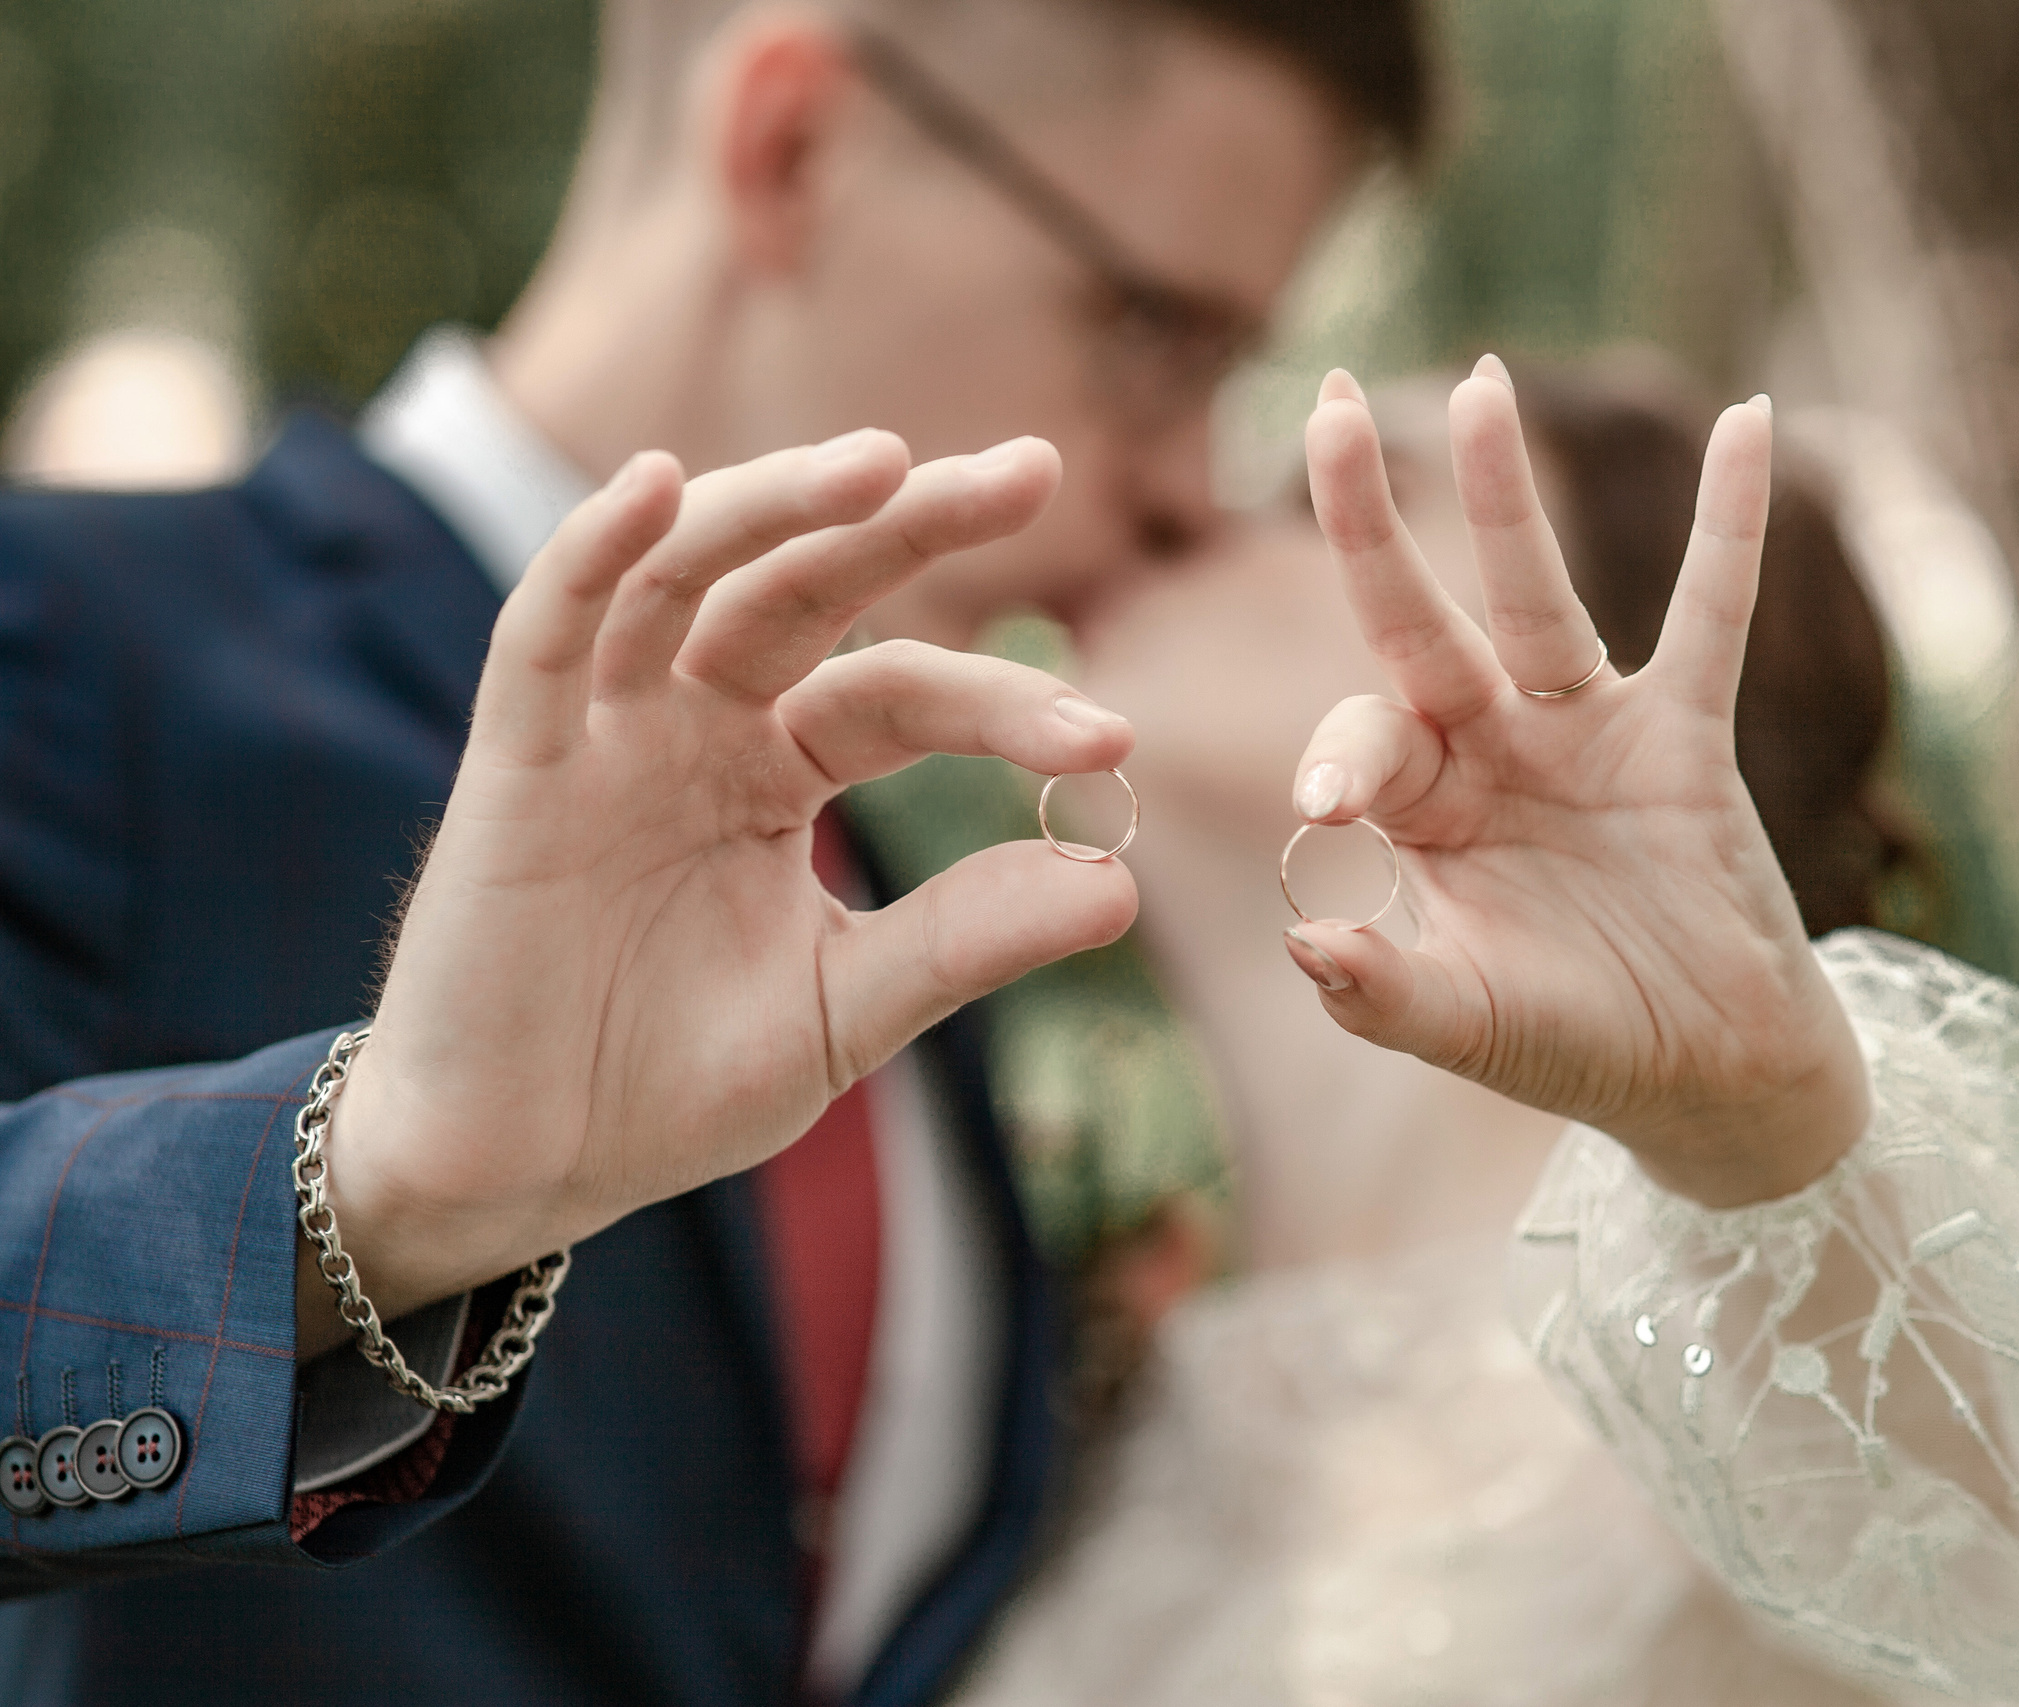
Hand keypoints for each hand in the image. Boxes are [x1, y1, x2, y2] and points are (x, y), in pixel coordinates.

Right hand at [303, 431, 1138, 1350]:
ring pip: (687, 574)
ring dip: (776, 505)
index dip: (1005, 704)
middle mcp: (696, 722)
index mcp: (778, 769)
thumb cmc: (672, 1084)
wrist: (523, 1169)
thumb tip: (1121, 886)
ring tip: (881, 464)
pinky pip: (544, 629)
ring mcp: (604, 731)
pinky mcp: (512, 762)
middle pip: (810, 585)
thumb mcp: (848, 1009)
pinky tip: (655, 483)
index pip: (905, 693)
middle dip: (915, 519)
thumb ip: (965, 939)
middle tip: (1031, 471)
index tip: (1111, 737)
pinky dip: (593, 550)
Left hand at [1281, 363, 1868, 1208]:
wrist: (1710, 1079)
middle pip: (1417, 616)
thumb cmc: (1575, 1049)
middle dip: (1367, 520)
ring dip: (1508, 492)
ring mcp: (1590, 732)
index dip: (1344, 755)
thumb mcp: (1470, 1027)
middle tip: (1322, 407)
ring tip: (1481, 380)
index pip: (1367, 742)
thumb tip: (1302, 945)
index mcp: (1425, 813)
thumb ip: (1383, 994)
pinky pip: (1715, 616)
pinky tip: (1747, 422)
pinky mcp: (1689, 737)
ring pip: (1539, 594)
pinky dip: (1733, 527)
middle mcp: (1493, 750)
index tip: (1326, 800)